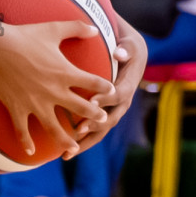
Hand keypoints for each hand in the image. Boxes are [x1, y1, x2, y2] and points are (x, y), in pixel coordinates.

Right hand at [0, 19, 112, 156]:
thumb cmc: (24, 35)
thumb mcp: (53, 29)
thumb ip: (77, 28)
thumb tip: (96, 28)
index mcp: (65, 72)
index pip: (93, 83)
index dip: (105, 88)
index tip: (111, 91)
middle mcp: (54, 91)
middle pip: (81, 108)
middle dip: (94, 115)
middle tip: (102, 120)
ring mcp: (35, 103)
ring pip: (55, 128)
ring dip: (66, 139)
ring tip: (75, 148)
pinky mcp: (17, 109)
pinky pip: (22, 131)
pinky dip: (25, 142)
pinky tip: (30, 152)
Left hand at [70, 11, 147, 155]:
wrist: (129, 54)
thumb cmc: (126, 47)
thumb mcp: (128, 43)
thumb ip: (125, 48)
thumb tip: (119, 53)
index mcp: (128, 84)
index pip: (119, 94)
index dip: (106, 99)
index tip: (91, 102)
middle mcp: (123, 101)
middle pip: (110, 119)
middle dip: (93, 126)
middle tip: (76, 132)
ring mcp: (113, 110)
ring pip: (101, 130)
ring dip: (85, 141)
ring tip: (67, 153)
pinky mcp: (104, 114)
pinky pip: (93, 130)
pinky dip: (81, 141)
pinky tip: (65, 150)